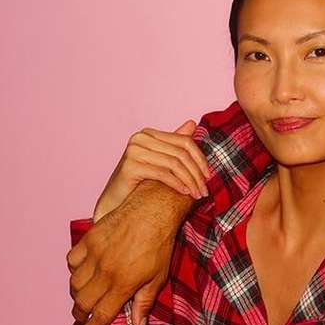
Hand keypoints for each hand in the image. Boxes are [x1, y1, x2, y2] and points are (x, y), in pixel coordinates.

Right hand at [67, 182, 191, 324]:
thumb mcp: (158, 277)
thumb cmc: (160, 245)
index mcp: (124, 284)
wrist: (152, 211)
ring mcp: (95, 254)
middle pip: (82, 302)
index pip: (101, 314)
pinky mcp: (89, 239)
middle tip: (83, 319)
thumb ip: (144, 302)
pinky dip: (74, 269)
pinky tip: (83, 272)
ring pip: (74, 283)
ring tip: (84, 297)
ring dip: (77, 294)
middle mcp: (105, 271)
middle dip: (80, 315)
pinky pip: (72, 260)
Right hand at [94, 121, 209, 221]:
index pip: (185, 141)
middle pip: (181, 153)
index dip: (200, 159)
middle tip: (205, 190)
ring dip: (190, 181)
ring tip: (197, 194)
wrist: (116, 201)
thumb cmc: (140, 182)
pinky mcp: (130, 166)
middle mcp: (140, 138)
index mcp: (149, 134)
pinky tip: (185, 193)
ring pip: (174, 164)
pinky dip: (177, 184)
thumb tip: (193, 123)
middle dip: (197, 173)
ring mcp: (133, 151)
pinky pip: (163, 174)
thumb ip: (175, 144)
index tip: (208, 176)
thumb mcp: (161, 161)